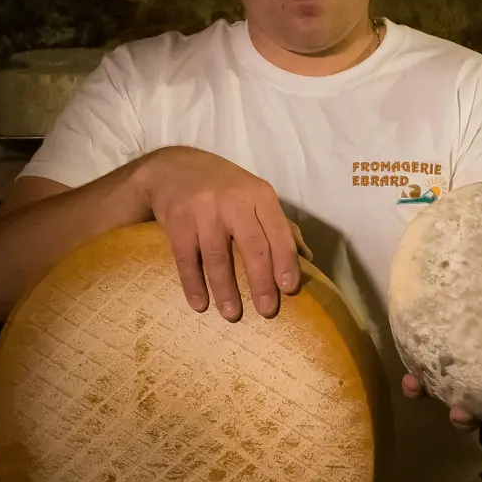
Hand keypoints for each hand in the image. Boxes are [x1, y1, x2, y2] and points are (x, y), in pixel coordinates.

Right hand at [141, 146, 305, 321]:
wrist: (173, 168)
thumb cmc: (224, 188)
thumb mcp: (255, 195)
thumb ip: (279, 224)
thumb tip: (307, 258)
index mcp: (259, 195)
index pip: (278, 231)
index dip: (285, 261)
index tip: (290, 288)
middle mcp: (233, 200)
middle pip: (252, 246)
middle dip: (261, 281)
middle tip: (267, 311)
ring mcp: (203, 210)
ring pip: (218, 256)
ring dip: (225, 289)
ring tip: (232, 314)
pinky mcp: (177, 220)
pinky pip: (186, 259)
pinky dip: (193, 284)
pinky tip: (200, 304)